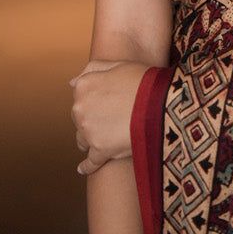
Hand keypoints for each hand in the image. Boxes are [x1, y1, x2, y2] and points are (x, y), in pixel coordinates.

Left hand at [68, 59, 148, 175]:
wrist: (159, 103)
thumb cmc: (143, 82)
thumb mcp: (119, 65)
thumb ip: (94, 69)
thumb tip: (73, 82)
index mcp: (83, 86)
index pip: (80, 95)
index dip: (94, 98)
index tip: (104, 102)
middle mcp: (80, 109)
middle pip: (79, 117)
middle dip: (90, 118)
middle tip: (109, 118)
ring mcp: (89, 131)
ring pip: (82, 139)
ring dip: (89, 139)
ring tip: (103, 139)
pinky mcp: (99, 151)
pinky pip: (89, 162)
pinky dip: (87, 166)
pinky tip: (83, 168)